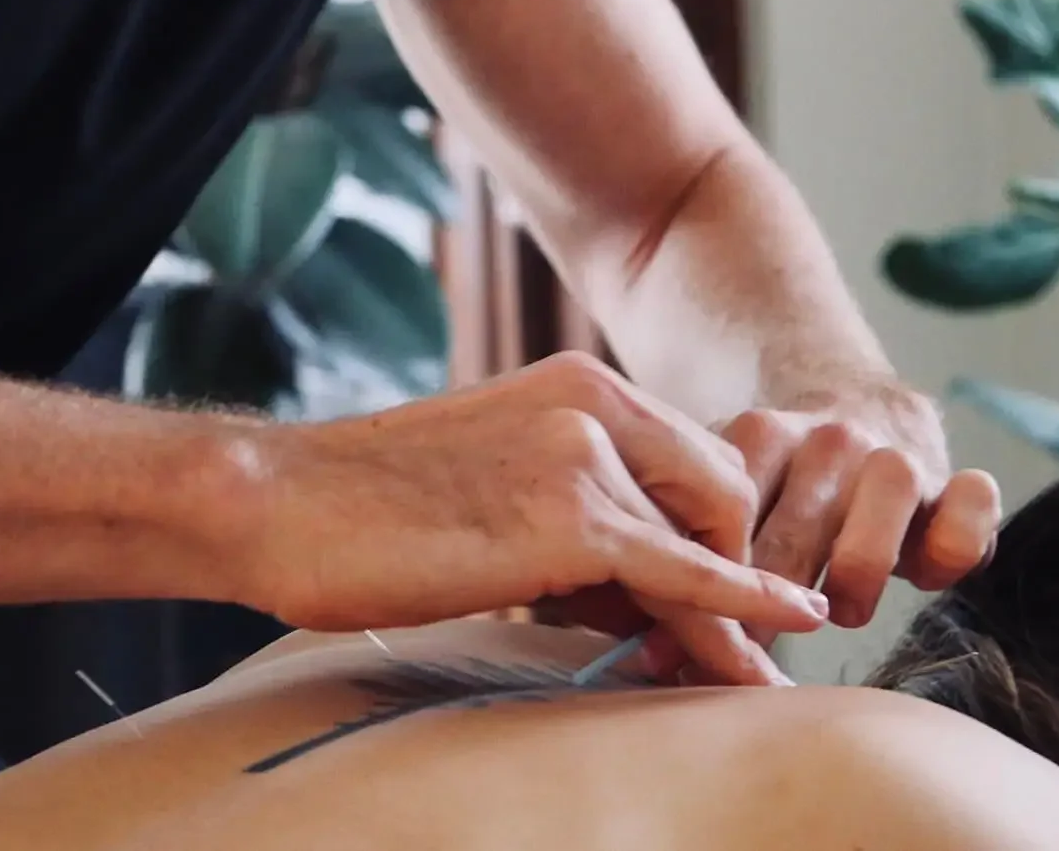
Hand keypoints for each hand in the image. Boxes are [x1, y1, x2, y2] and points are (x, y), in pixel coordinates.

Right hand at [223, 351, 826, 685]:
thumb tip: (628, 585)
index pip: (690, 458)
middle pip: (720, 493)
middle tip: (719, 640)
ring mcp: (589, 455)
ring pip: (703, 542)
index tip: (711, 592)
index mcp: (582, 384)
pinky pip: (681, 575)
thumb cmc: (369, 500)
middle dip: (731, 568)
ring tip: (751, 675)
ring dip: (727, 614)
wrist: (282, 500)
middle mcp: (599, 404)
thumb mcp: (495, 474)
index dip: (708, 530)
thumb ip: (572, 503)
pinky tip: (776, 635)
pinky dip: (737, 610)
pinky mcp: (572, 520)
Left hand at [532, 381, 998, 681]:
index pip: (733, 515)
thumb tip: (650, 652)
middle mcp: (831, 437)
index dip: (713, 589)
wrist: (859, 404)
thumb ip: (693, 554)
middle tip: (759, 651)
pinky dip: (956, 539)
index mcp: (763, 434)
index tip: (695, 638)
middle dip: (776, 603)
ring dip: (860, 572)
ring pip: (889, 494)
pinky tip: (929, 574)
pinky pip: (973, 501)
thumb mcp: (731, 499)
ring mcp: (897, 453)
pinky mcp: (954, 476)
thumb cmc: (782, 486)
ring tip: (843, 609)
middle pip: (802, 528)